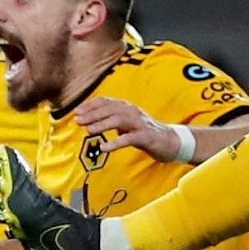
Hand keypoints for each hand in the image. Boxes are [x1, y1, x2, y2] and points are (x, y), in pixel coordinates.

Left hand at [73, 96, 187, 162]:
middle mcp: (133, 112)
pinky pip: (129, 138)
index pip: (107, 102)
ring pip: (119, 120)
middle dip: (92, 114)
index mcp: (128, 108)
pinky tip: (104, 148)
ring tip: (88, 130)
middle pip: (110, 109)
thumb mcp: (128, 124)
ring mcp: (140, 124)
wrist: (171, 141)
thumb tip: (92, 122)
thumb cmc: (146, 133)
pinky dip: (115, 143)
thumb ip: (113, 121)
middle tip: (78, 120)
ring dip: (102, 124)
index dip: (91, 105)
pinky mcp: (146, 137)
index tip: (77, 111)